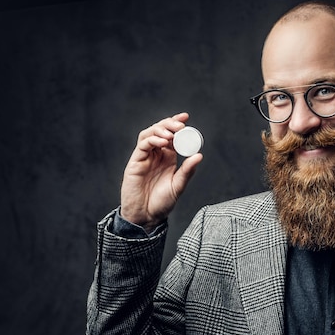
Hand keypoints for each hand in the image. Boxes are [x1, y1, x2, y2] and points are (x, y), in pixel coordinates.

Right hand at [120, 112, 202, 229]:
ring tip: (172, 133)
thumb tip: (199, 155)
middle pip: (159, 131)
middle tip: (181, 125)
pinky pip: (142, 146)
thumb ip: (187, 171)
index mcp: (167, 158)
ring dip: (160, 130)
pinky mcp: (135, 162)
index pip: (171, 135)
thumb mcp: (178, 186)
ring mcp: (144, 157)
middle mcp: (155, 155)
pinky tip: (163, 143)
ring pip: (149, 135)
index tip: (186, 118)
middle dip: (169, 124)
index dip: (176, 124)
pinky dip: (152, 141)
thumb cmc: (161, 203)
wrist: (146, 216)